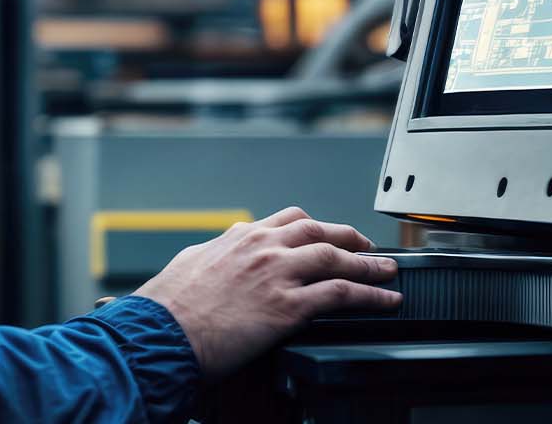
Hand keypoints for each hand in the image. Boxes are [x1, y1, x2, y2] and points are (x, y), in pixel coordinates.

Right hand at [133, 207, 399, 380]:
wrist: (163, 333)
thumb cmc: (169, 307)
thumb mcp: (192, 264)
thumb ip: (216, 256)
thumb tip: (221, 257)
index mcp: (240, 238)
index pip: (289, 220)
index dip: (316, 226)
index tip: (329, 233)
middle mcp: (263, 249)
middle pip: (319, 232)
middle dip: (349, 237)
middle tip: (368, 247)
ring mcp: (278, 275)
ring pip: (337, 259)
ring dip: (369, 265)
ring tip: (388, 271)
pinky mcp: (288, 306)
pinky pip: (342, 295)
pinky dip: (371, 296)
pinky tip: (386, 300)